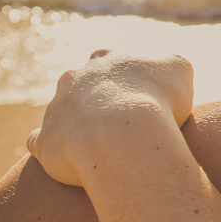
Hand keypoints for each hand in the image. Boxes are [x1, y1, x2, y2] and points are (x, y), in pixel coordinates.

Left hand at [27, 50, 193, 187]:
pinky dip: (52, 149)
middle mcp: (73, 79)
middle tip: (120, 123)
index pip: (111, 63)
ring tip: (102, 147)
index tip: (141, 99)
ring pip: (60, 114)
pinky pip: (40, 143)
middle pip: (80, 86)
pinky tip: (69, 161)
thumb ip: (172, 65)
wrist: (124, 137)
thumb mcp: (180, 71)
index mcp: (105, 60)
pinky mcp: (43, 141)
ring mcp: (55, 109)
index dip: (126, 81)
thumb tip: (169, 69)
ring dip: (77, 126)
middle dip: (95, 101)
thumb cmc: (157, 101)